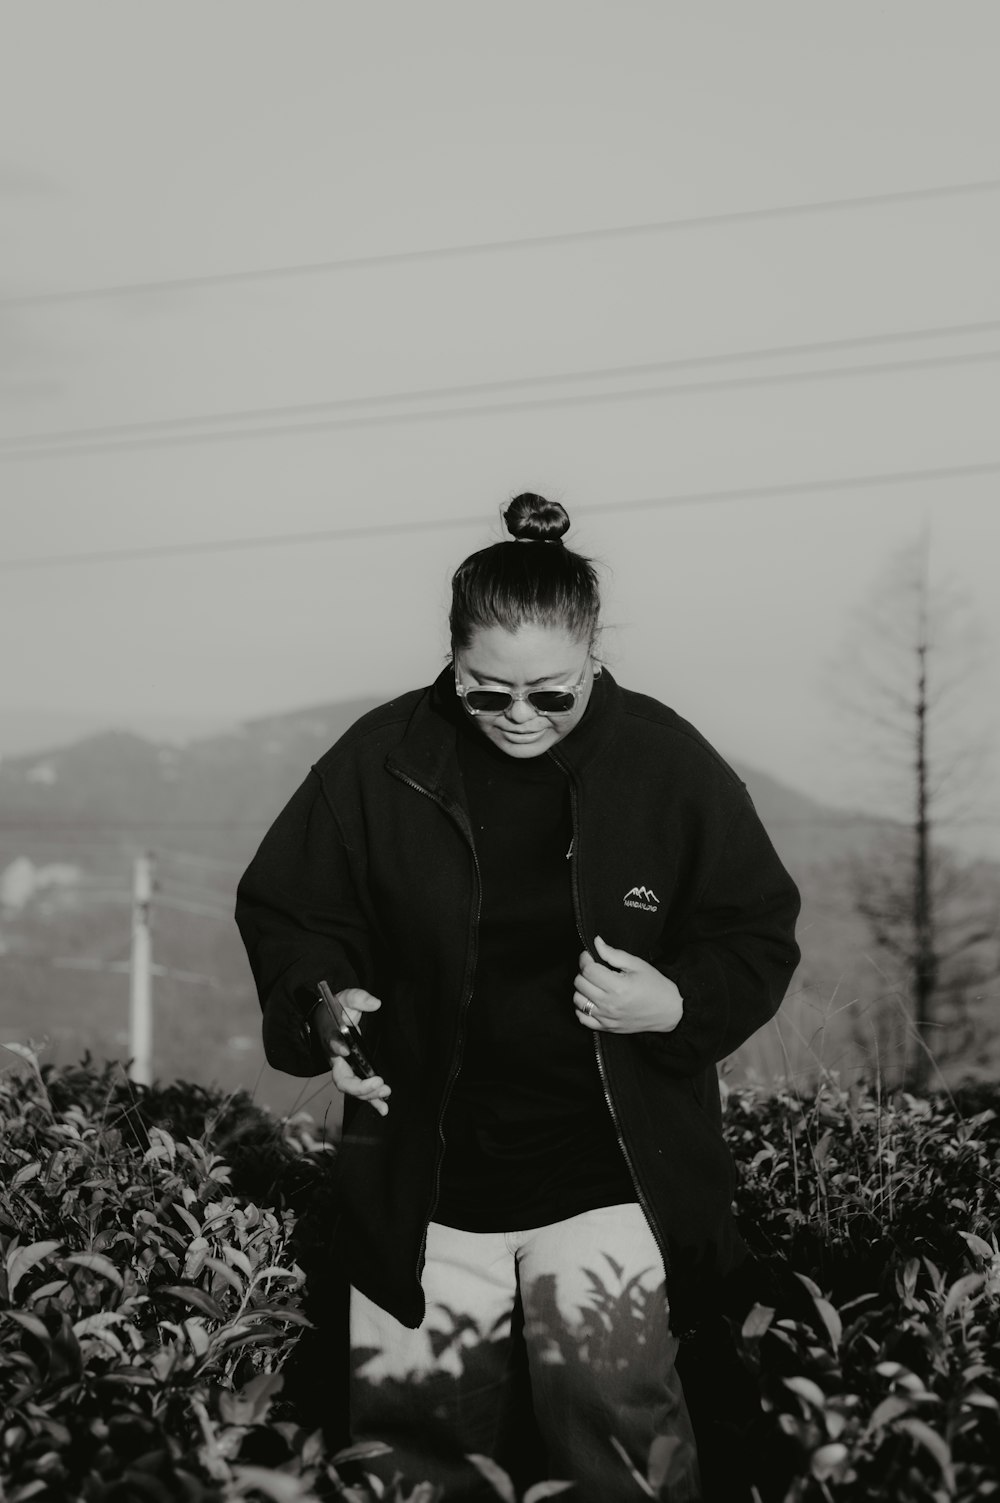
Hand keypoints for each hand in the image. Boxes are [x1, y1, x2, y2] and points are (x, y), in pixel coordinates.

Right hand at [312, 987, 390, 1115]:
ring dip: (368, 1094)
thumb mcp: (346, 998)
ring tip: (386, 1092)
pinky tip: (384, 1109)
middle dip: (359, 1085)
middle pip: (342, 1079)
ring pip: (352, 1089)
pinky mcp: (353, 1073)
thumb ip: (359, 998)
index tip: (346, 1049)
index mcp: (331, 1038)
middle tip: (379, 1082)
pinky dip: (372, 1101)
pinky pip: (361, 1090)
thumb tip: (376, 1003)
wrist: (327, 1020)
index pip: (332, 1045)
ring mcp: (344, 1068)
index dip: (337, 1047)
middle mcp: (336, 1058)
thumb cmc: (337, 1009)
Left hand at [574, 936, 683, 1034]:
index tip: (590, 955)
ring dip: (582, 989)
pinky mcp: (606, 1027)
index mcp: (618, 987)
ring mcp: (606, 1018)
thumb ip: (614, 954)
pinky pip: (582, 1018)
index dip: (585, 958)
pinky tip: (592, 999)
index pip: (588, 970)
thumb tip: (596, 942)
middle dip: (584, 971)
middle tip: (595, 968)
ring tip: (594, 984)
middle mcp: (609, 1004)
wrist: (668, 1011)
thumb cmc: (655, 986)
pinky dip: (582, 1008)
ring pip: (577, 1000)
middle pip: (580, 983)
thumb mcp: (637, 965)